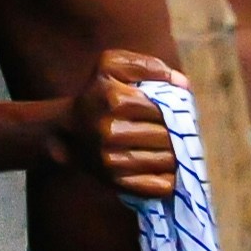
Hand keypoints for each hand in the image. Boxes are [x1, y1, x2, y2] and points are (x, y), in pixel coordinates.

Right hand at [61, 50, 183, 199]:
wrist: (66, 132)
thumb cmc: (96, 93)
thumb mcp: (112, 65)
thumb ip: (148, 66)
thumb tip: (183, 84)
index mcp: (115, 100)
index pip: (164, 110)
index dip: (176, 111)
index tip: (177, 112)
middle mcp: (111, 132)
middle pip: (168, 136)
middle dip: (178, 134)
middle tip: (178, 131)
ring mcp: (113, 160)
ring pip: (168, 161)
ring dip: (176, 155)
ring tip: (170, 147)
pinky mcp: (116, 182)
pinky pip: (159, 186)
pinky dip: (169, 178)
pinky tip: (166, 169)